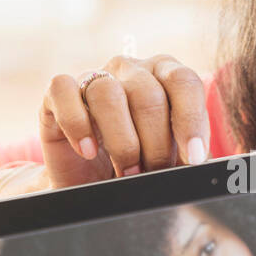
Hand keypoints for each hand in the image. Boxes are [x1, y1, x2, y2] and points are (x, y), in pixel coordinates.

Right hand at [38, 54, 210, 189]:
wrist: (91, 186)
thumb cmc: (139, 167)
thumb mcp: (172, 160)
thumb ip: (188, 153)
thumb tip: (199, 161)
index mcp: (165, 76)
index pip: (184, 81)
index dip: (190, 120)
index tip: (193, 158)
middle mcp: (130, 70)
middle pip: (147, 94)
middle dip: (155, 143)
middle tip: (153, 172)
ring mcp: (93, 77)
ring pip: (108, 94)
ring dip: (121, 141)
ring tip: (127, 171)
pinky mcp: (57, 94)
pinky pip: (63, 90)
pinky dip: (77, 124)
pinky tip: (87, 150)